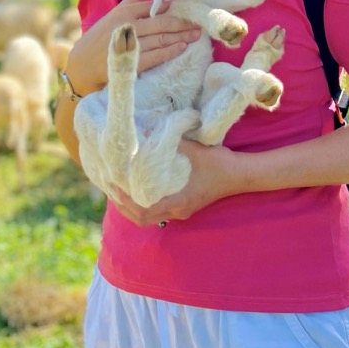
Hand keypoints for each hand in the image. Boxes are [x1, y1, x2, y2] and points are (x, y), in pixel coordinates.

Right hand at [66, 0, 199, 95]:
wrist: (82, 65)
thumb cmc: (101, 37)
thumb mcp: (115, 14)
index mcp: (125, 12)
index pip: (155, 7)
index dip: (175, 7)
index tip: (191, 7)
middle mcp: (128, 25)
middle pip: (162, 22)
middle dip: (183, 22)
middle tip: (199, 23)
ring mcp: (129, 44)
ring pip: (161, 38)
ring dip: (180, 36)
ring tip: (195, 35)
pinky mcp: (130, 62)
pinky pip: (155, 55)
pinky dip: (169, 51)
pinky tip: (181, 48)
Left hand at [110, 141, 240, 225]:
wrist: (238, 174)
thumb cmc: (216, 162)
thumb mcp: (192, 148)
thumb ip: (169, 141)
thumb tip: (144, 130)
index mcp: (177, 201)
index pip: (142, 210)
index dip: (124, 200)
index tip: (112, 184)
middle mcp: (176, 211)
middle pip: (141, 217)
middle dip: (123, 204)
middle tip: (110, 186)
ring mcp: (181, 211)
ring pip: (148, 216)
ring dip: (132, 205)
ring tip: (119, 187)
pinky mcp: (184, 207)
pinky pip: (157, 211)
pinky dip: (144, 203)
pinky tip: (139, 188)